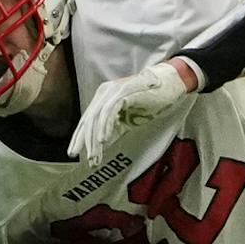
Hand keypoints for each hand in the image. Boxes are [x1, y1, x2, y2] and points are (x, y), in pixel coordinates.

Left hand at [67, 59, 196, 162]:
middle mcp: (103, 93)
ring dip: (94, 139)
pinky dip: (106, 127)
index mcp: (102, 98)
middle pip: (87, 120)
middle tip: (81, 158)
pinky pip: (109, 112)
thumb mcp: (129, 120)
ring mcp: (112, 91)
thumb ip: (115, 129)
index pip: (87, 120)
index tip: (75, 153)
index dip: (80, 138)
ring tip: (95, 155)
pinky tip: (104, 141)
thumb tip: (102, 145)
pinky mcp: (122, 93)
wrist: (169, 85)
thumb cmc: (151, 101)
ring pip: (96, 118)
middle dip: (83, 141)